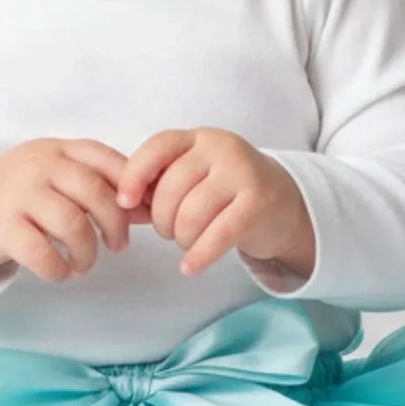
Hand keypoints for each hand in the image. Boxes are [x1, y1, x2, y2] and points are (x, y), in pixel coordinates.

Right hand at [0, 138, 153, 285]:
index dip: (132, 188)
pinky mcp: (3, 227)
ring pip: (71, 224)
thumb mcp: (62, 175)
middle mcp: (40, 166)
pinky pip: (42, 253)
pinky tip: (62, 272)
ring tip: (84, 263)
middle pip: (95, 192)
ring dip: (88, 252)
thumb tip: (151, 209)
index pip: (108, 160)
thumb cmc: (28, 192)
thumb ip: (102, 185)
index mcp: (61, 149)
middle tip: (118, 246)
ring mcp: (20, 195)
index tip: (139, 214)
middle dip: (115, 224)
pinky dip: (59, 270)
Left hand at [116, 127, 313, 277]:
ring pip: (191, 215)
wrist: (284, 205)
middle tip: (170, 232)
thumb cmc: (226, 194)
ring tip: (188, 243)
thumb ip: (159, 184)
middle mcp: (222, 148)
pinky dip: (199, 256)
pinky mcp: (259, 203)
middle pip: (171, 189)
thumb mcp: (195, 177)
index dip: (135, 175)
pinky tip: (191, 267)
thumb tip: (120, 205)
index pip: (158, 147)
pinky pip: (218, 235)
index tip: (124, 203)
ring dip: (182, 239)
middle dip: (162, 221)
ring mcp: (243, 173)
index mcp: (198, 138)